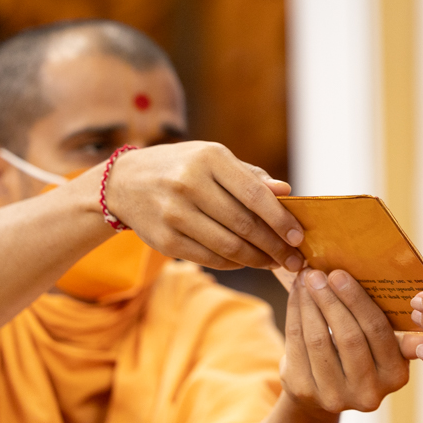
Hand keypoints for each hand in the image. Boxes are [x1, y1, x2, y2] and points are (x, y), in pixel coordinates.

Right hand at [104, 141, 305, 270]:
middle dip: (274, 246)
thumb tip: (287, 192)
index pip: (255, 194)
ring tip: (275, 262)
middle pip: (243, 224)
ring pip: (228, 246)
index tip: (299, 236)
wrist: (124, 183)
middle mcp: (189, 185)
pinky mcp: (164, 240)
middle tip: (294, 259)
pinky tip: (247, 261)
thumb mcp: (214, 159)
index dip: (280, 219)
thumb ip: (251, 177)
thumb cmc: (183, 167)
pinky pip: (210, 258)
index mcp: (209, 158)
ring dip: (257, 259)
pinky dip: (234, 263)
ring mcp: (174, 215)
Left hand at [281, 269, 422, 413]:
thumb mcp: (387, 349)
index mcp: (395, 375)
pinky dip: (294, 315)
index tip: (339, 273)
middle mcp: (368, 392)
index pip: (377, 331)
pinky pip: (297, 346)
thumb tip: (422, 316)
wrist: (326, 392)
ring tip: (305, 279)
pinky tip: (296, 295)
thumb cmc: (362, 356)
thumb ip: (401, 335)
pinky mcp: (305, 392)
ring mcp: (335, 395)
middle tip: (318, 273)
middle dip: (330, 299)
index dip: (356, 300)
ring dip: (309, 303)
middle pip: (348, 336)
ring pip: (318, 340)